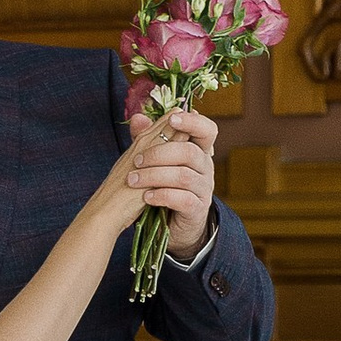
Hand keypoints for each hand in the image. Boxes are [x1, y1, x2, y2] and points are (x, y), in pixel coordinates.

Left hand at [127, 103, 217, 259]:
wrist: (174, 222)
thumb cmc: (166, 185)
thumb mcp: (158, 161)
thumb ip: (150, 139)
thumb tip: (137, 117)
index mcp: (198, 151)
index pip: (207, 129)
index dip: (193, 122)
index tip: (172, 119)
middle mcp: (205, 168)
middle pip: (190, 152)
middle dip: (159, 153)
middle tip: (136, 160)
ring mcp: (204, 189)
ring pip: (183, 176)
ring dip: (154, 176)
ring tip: (133, 180)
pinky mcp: (197, 209)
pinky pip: (183, 199)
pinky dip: (162, 196)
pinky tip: (146, 197)